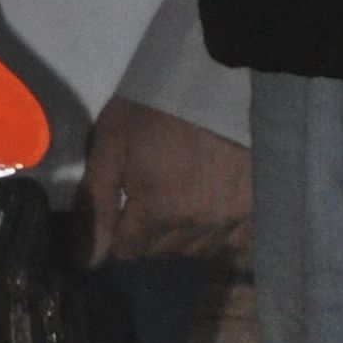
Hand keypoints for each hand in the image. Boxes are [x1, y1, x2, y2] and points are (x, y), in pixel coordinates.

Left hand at [80, 96, 251, 267]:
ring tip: (179, 196)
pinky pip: (231, 244)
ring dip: (181, 233)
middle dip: (146, 231)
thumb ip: (95, 203)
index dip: (116, 229)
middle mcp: (199, 227)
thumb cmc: (159, 105)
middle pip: (160, 251)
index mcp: (160, 212)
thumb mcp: (112, 143)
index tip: (120, 204)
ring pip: (195, 249)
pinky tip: (211, 207)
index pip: (127, 249)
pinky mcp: (258, 213)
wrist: (222, 81)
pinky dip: (217, 232)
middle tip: (147, 193)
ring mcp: (233, 223)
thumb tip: (84, 261)